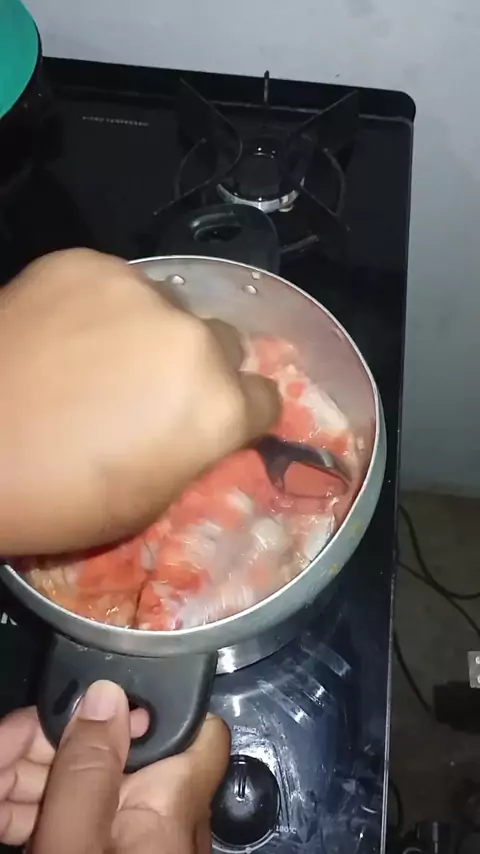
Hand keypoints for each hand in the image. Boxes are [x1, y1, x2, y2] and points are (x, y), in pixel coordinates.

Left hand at [0, 248, 279, 554]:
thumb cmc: (54, 497)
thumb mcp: (147, 503)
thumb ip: (193, 451)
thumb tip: (199, 425)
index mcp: (218, 407)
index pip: (267, 399)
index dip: (240, 415)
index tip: (213, 422)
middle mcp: (193, 340)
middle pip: (224, 344)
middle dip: (198, 369)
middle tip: (149, 391)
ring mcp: (138, 292)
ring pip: (170, 307)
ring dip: (150, 332)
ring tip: (97, 357)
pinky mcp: (85, 263)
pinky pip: (115, 283)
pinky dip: (99, 306)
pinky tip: (62, 334)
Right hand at [0, 683, 229, 852]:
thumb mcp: (78, 844)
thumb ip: (89, 772)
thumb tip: (105, 694)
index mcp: (175, 804)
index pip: (196, 728)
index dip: (157, 697)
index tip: (98, 685)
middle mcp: (165, 816)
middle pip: (117, 751)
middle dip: (55, 740)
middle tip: (3, 743)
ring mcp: (134, 838)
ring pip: (90, 784)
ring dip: (34, 773)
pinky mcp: (106, 852)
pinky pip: (80, 818)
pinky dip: (39, 808)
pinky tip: (2, 804)